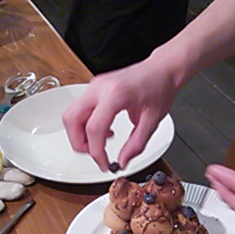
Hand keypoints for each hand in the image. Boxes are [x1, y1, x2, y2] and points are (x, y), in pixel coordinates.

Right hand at [62, 58, 179, 171]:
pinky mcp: (95, 87)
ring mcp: (95, 85)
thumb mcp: (152, 121)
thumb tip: (122, 161)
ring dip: (80, 134)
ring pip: (71, 114)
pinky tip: (103, 130)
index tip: (104, 164)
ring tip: (100, 143)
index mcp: (115, 94)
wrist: (163, 70)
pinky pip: (80, 109)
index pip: (93, 128)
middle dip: (79, 143)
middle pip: (72, 119)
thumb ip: (136, 145)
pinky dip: (85, 124)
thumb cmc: (160, 87)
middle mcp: (100, 87)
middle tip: (95, 154)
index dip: (96, 152)